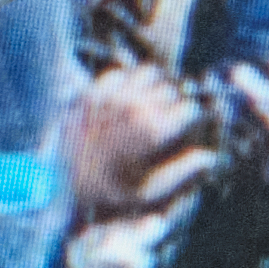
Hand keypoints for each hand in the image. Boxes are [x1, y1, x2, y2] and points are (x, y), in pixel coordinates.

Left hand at [62, 65, 221, 221]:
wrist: (58, 188)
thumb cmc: (107, 195)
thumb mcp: (149, 192)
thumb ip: (183, 172)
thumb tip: (210, 157)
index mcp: (154, 132)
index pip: (190, 108)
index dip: (193, 118)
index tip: (189, 126)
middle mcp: (135, 108)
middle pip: (171, 89)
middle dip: (175, 101)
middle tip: (170, 116)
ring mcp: (112, 96)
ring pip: (149, 72)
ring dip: (155, 85)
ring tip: (151, 101)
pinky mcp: (91, 92)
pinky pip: (119, 73)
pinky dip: (128, 82)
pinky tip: (126, 98)